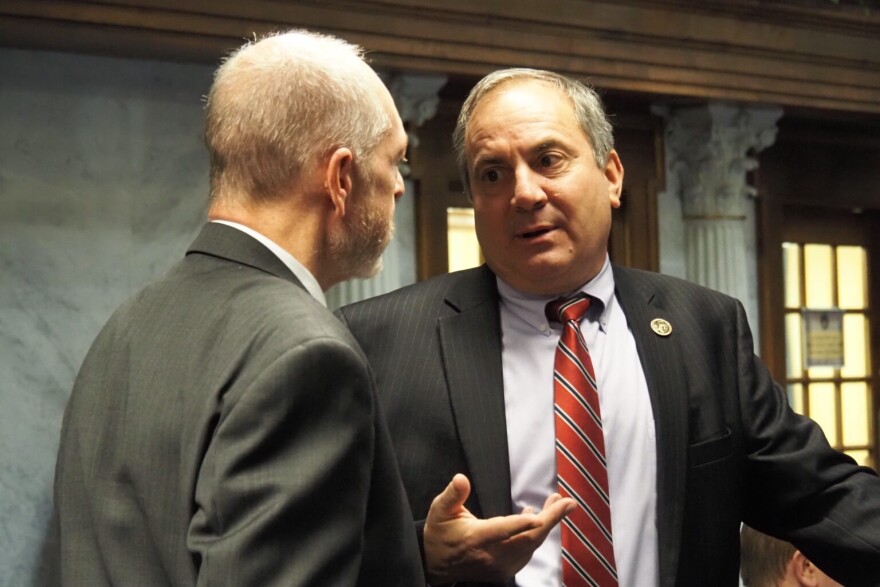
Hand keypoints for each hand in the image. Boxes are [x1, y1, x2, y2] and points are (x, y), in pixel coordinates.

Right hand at [423, 474, 575, 584]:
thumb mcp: (440, 511)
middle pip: (527, 539)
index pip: (502, 531)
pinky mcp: (505, 570)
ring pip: (531, 546)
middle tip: (567, 502)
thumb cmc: (440, 533)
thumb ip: (453, 495)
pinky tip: (540, 519)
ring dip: (548, 525)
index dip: (521, 524)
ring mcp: (500, 565)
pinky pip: (528, 552)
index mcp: (476, 538)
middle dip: (551, 520)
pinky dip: (538, 535)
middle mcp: (491, 555)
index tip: (539, 515)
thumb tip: (461, 479)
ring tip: (558, 503)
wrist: (436, 565)